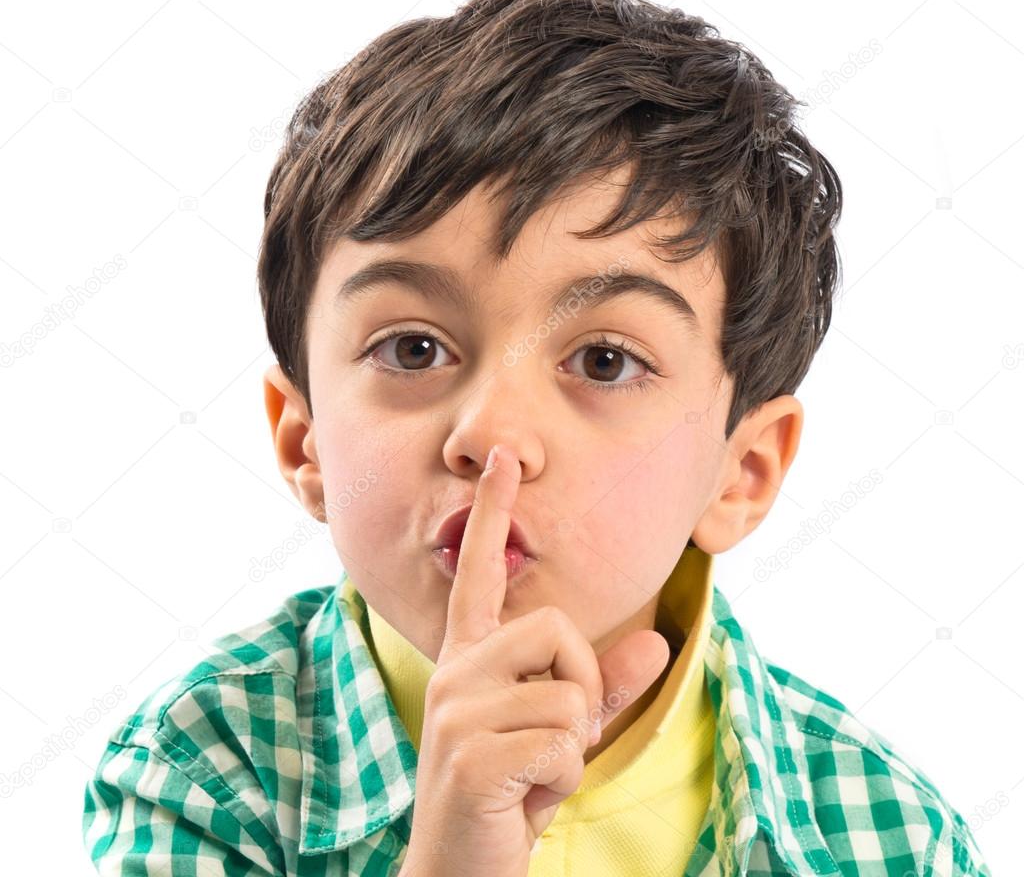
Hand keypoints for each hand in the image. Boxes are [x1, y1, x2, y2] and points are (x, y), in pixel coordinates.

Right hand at [400, 444, 670, 876]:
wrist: (459, 872)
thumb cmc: (509, 793)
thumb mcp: (561, 733)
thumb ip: (605, 686)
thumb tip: (657, 639)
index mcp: (473, 656)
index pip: (482, 571)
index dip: (495, 512)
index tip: (504, 459)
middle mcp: (458, 670)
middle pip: (560, 630)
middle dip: (582, 689)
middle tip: (551, 739)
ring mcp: (457, 709)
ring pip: (570, 696)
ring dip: (571, 748)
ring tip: (532, 775)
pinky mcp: (469, 753)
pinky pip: (563, 744)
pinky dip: (562, 780)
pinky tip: (522, 800)